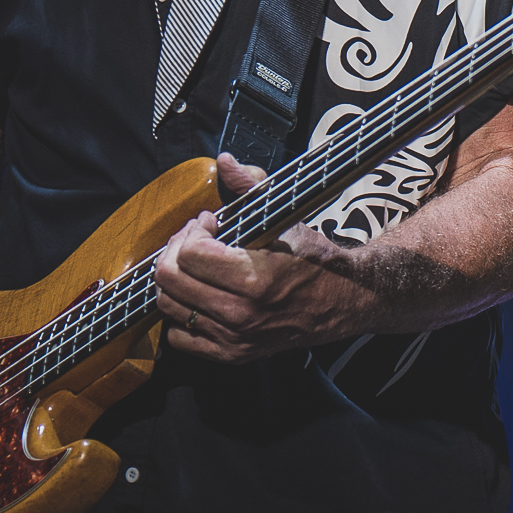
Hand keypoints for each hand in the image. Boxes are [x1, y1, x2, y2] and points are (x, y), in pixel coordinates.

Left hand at [154, 153, 359, 362]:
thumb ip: (252, 186)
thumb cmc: (315, 258)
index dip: (194, 229)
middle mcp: (239, 313)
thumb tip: (224, 161)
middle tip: (197, 237)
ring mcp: (233, 337)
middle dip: (177, 249)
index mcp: (254, 278)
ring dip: (175, 277)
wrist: (343, 301)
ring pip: (169, 306)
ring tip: (196, 262)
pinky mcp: (231, 353)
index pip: (190, 254)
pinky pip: (180, 336)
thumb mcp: (288, 215)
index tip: (211, 221)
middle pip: (170, 279)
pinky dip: (181, 313)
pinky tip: (198, 293)